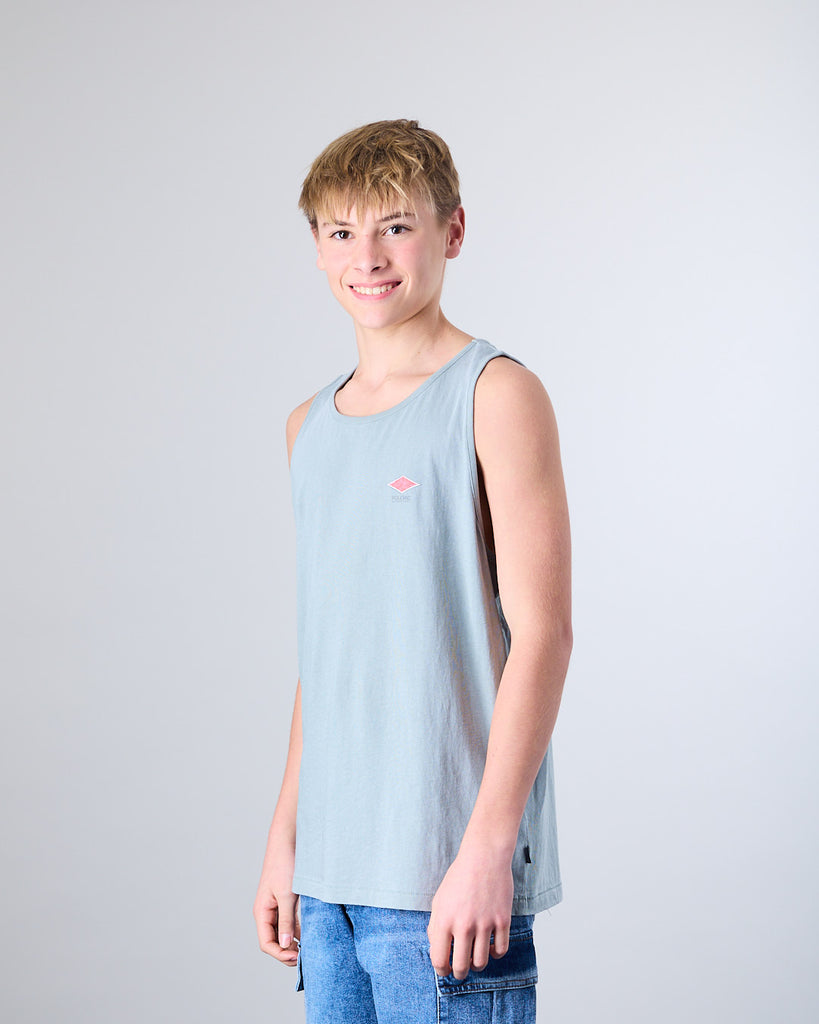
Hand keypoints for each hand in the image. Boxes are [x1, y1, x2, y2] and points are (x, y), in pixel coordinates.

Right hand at [253, 837, 299, 965]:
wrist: (288, 840)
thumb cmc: (285, 865)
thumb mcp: (287, 895)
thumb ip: (287, 921)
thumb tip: (285, 946)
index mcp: (262, 912)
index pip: (267, 943)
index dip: (280, 954)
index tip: (298, 956)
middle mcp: (267, 912)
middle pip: (274, 941)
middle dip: (287, 951)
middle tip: (305, 957)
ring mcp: (276, 906)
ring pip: (283, 932)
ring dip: (295, 940)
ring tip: (310, 946)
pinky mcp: (286, 900)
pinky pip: (290, 920)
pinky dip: (299, 928)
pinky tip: (311, 931)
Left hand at [427, 842, 513, 979]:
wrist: (484, 857)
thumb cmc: (459, 877)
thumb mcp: (439, 900)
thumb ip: (435, 926)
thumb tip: (437, 949)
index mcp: (444, 920)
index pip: (439, 960)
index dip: (442, 971)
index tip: (445, 970)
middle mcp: (464, 925)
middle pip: (461, 967)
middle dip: (459, 973)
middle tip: (461, 970)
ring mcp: (485, 924)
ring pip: (481, 962)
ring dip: (477, 965)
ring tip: (474, 958)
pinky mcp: (503, 920)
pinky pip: (500, 951)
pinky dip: (495, 954)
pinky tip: (491, 947)